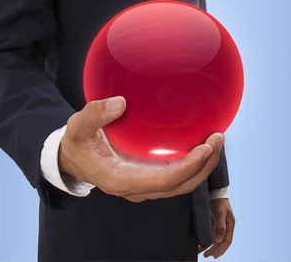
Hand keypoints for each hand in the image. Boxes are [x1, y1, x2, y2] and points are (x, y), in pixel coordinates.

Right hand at [58, 96, 224, 201]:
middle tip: (218, 139)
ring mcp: (145, 184)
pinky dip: (193, 162)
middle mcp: (137, 188)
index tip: (205, 148)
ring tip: (217, 140)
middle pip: (180, 185)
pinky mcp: (149, 176)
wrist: (72, 158)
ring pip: (182, 183)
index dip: (188, 167)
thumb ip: (95, 114)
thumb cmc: (77, 143)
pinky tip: (202, 143)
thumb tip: (120, 103)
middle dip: (204, 166)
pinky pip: (177, 174)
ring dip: (203, 165)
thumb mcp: (77, 127)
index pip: (164, 181)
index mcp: (121, 180)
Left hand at [199, 198, 234, 258]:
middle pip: (220, 241)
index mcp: (230, 224)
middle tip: (206, 255)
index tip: (215, 255)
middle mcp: (225, 226)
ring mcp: (218, 224)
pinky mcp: (212, 222)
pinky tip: (200, 242)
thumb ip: (220, 226)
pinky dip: (205, 238)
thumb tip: (219, 240)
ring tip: (201, 252)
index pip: (227, 240)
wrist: (214, 191)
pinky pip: (209, 233)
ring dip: (208, 245)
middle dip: (214, 249)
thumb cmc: (220, 201)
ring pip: (214, 238)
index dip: (222, 249)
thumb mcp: (221, 212)